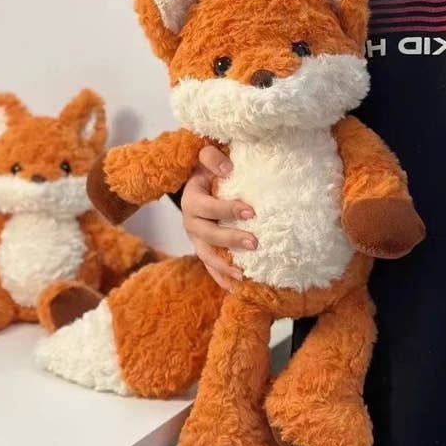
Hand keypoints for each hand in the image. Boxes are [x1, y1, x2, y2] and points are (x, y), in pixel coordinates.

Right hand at [181, 146, 256, 289]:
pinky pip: (209, 266)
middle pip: (207, 235)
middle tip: (255, 243)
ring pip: (206, 256)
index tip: (251, 212)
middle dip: (230, 240)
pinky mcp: (203, 248)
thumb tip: (228, 170)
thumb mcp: (206, 157)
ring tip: (243, 275)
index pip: (207, 207)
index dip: (227, 210)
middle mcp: (190, 222)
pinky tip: (236, 288)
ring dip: (223, 266)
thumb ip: (213, 157)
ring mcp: (195, 239)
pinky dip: (221, 278)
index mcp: (191, 200)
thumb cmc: (208, 169)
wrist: (199, 181)